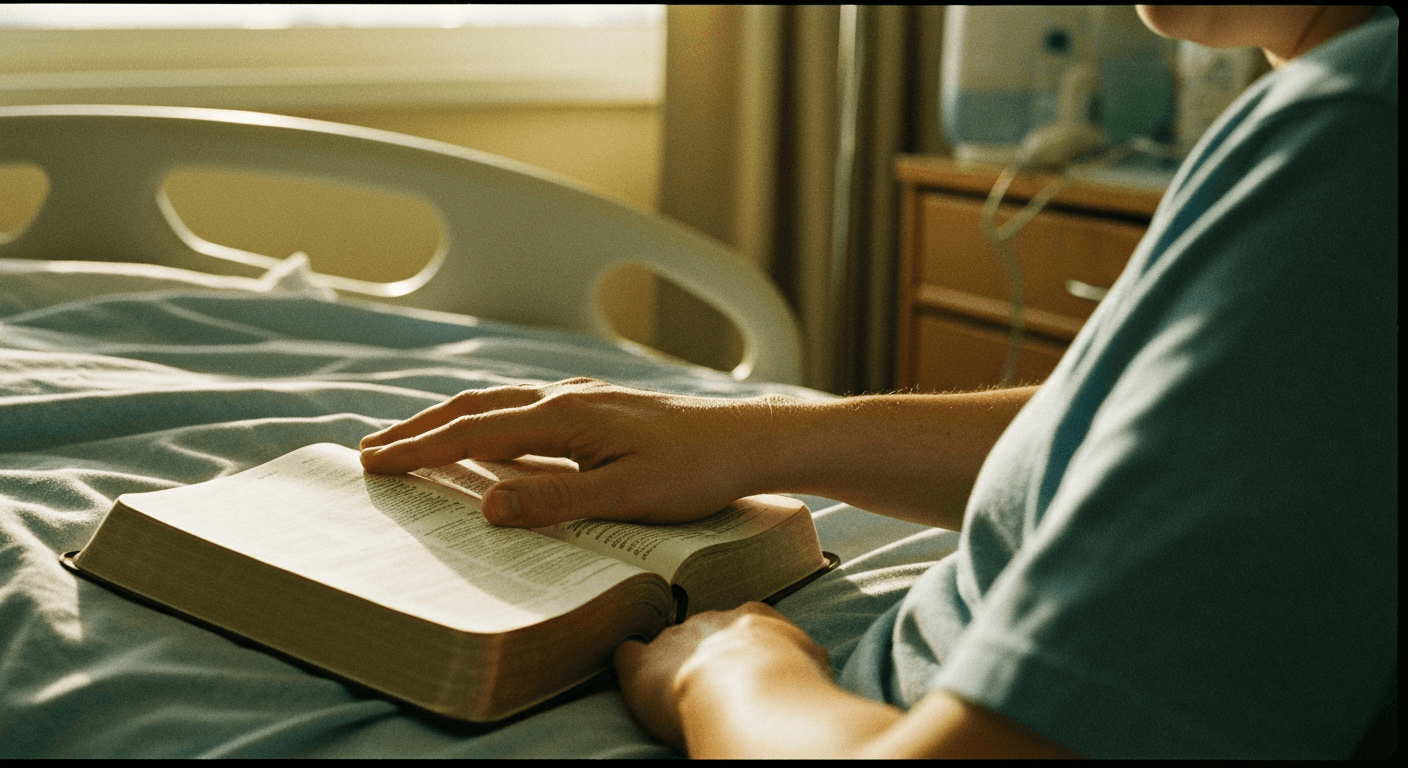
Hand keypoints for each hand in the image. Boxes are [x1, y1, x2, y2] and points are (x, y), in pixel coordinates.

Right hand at [359, 378, 790, 527]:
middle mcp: (566, 399)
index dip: (419, 450)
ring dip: (450, 421)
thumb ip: (557, 500)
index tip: (373, 463)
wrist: (748, 440)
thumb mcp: (628, 496)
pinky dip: (487, 420)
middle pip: (474, 409)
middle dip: (419, 429)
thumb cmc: (696, 471)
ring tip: (414, 441)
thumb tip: (486, 505)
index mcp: (564, 418)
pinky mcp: (598, 409)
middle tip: (371, 451)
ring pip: (498, 404)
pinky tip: (490, 435)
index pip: (473, 434)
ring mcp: (582, 400)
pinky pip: (524, 409)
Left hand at [613, 602, 830, 752]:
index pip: (741, 623)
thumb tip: (809, 660)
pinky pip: (628, 652)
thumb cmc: (788, 681)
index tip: (743, 664)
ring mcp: (673, 639)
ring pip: (667, 642)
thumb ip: (804, 656)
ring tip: (675, 681)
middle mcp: (709, 620)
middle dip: (705, 652)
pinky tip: (631, 666)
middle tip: (713, 681)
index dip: (740, 646)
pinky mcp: (641, 664)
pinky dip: (629, 659)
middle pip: (702, 631)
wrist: (746, 692)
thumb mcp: (812, 663)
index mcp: (751, 617)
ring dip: (670, 659)